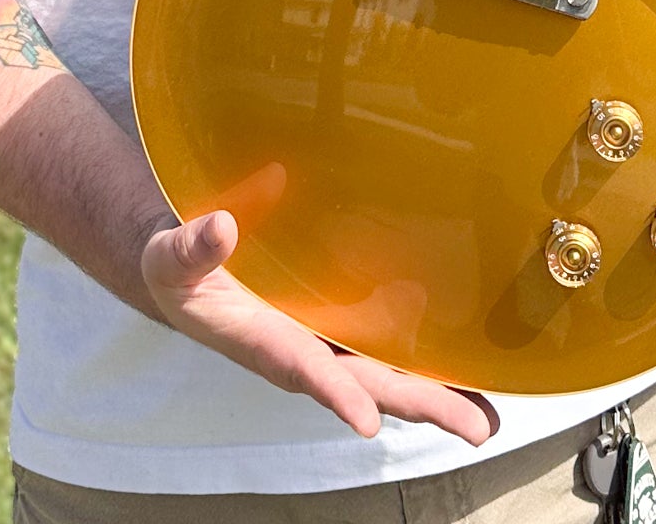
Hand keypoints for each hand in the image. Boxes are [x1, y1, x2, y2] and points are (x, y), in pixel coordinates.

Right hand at [141, 212, 496, 444]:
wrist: (188, 269)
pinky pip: (384, 342)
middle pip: (366, 381)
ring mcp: (324, 336)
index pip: (301, 367)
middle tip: (473, 428)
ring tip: (486, 419)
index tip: (367, 420)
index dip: (334, 393)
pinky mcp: (338, 317)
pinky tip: (467, 369)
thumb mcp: (170, 258)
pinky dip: (424, 359)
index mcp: (260, 339)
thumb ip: (190, 248)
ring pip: (384, 369)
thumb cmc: (180, 268)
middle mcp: (302, 348)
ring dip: (434, 393)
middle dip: (419, 404)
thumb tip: (221, 227)